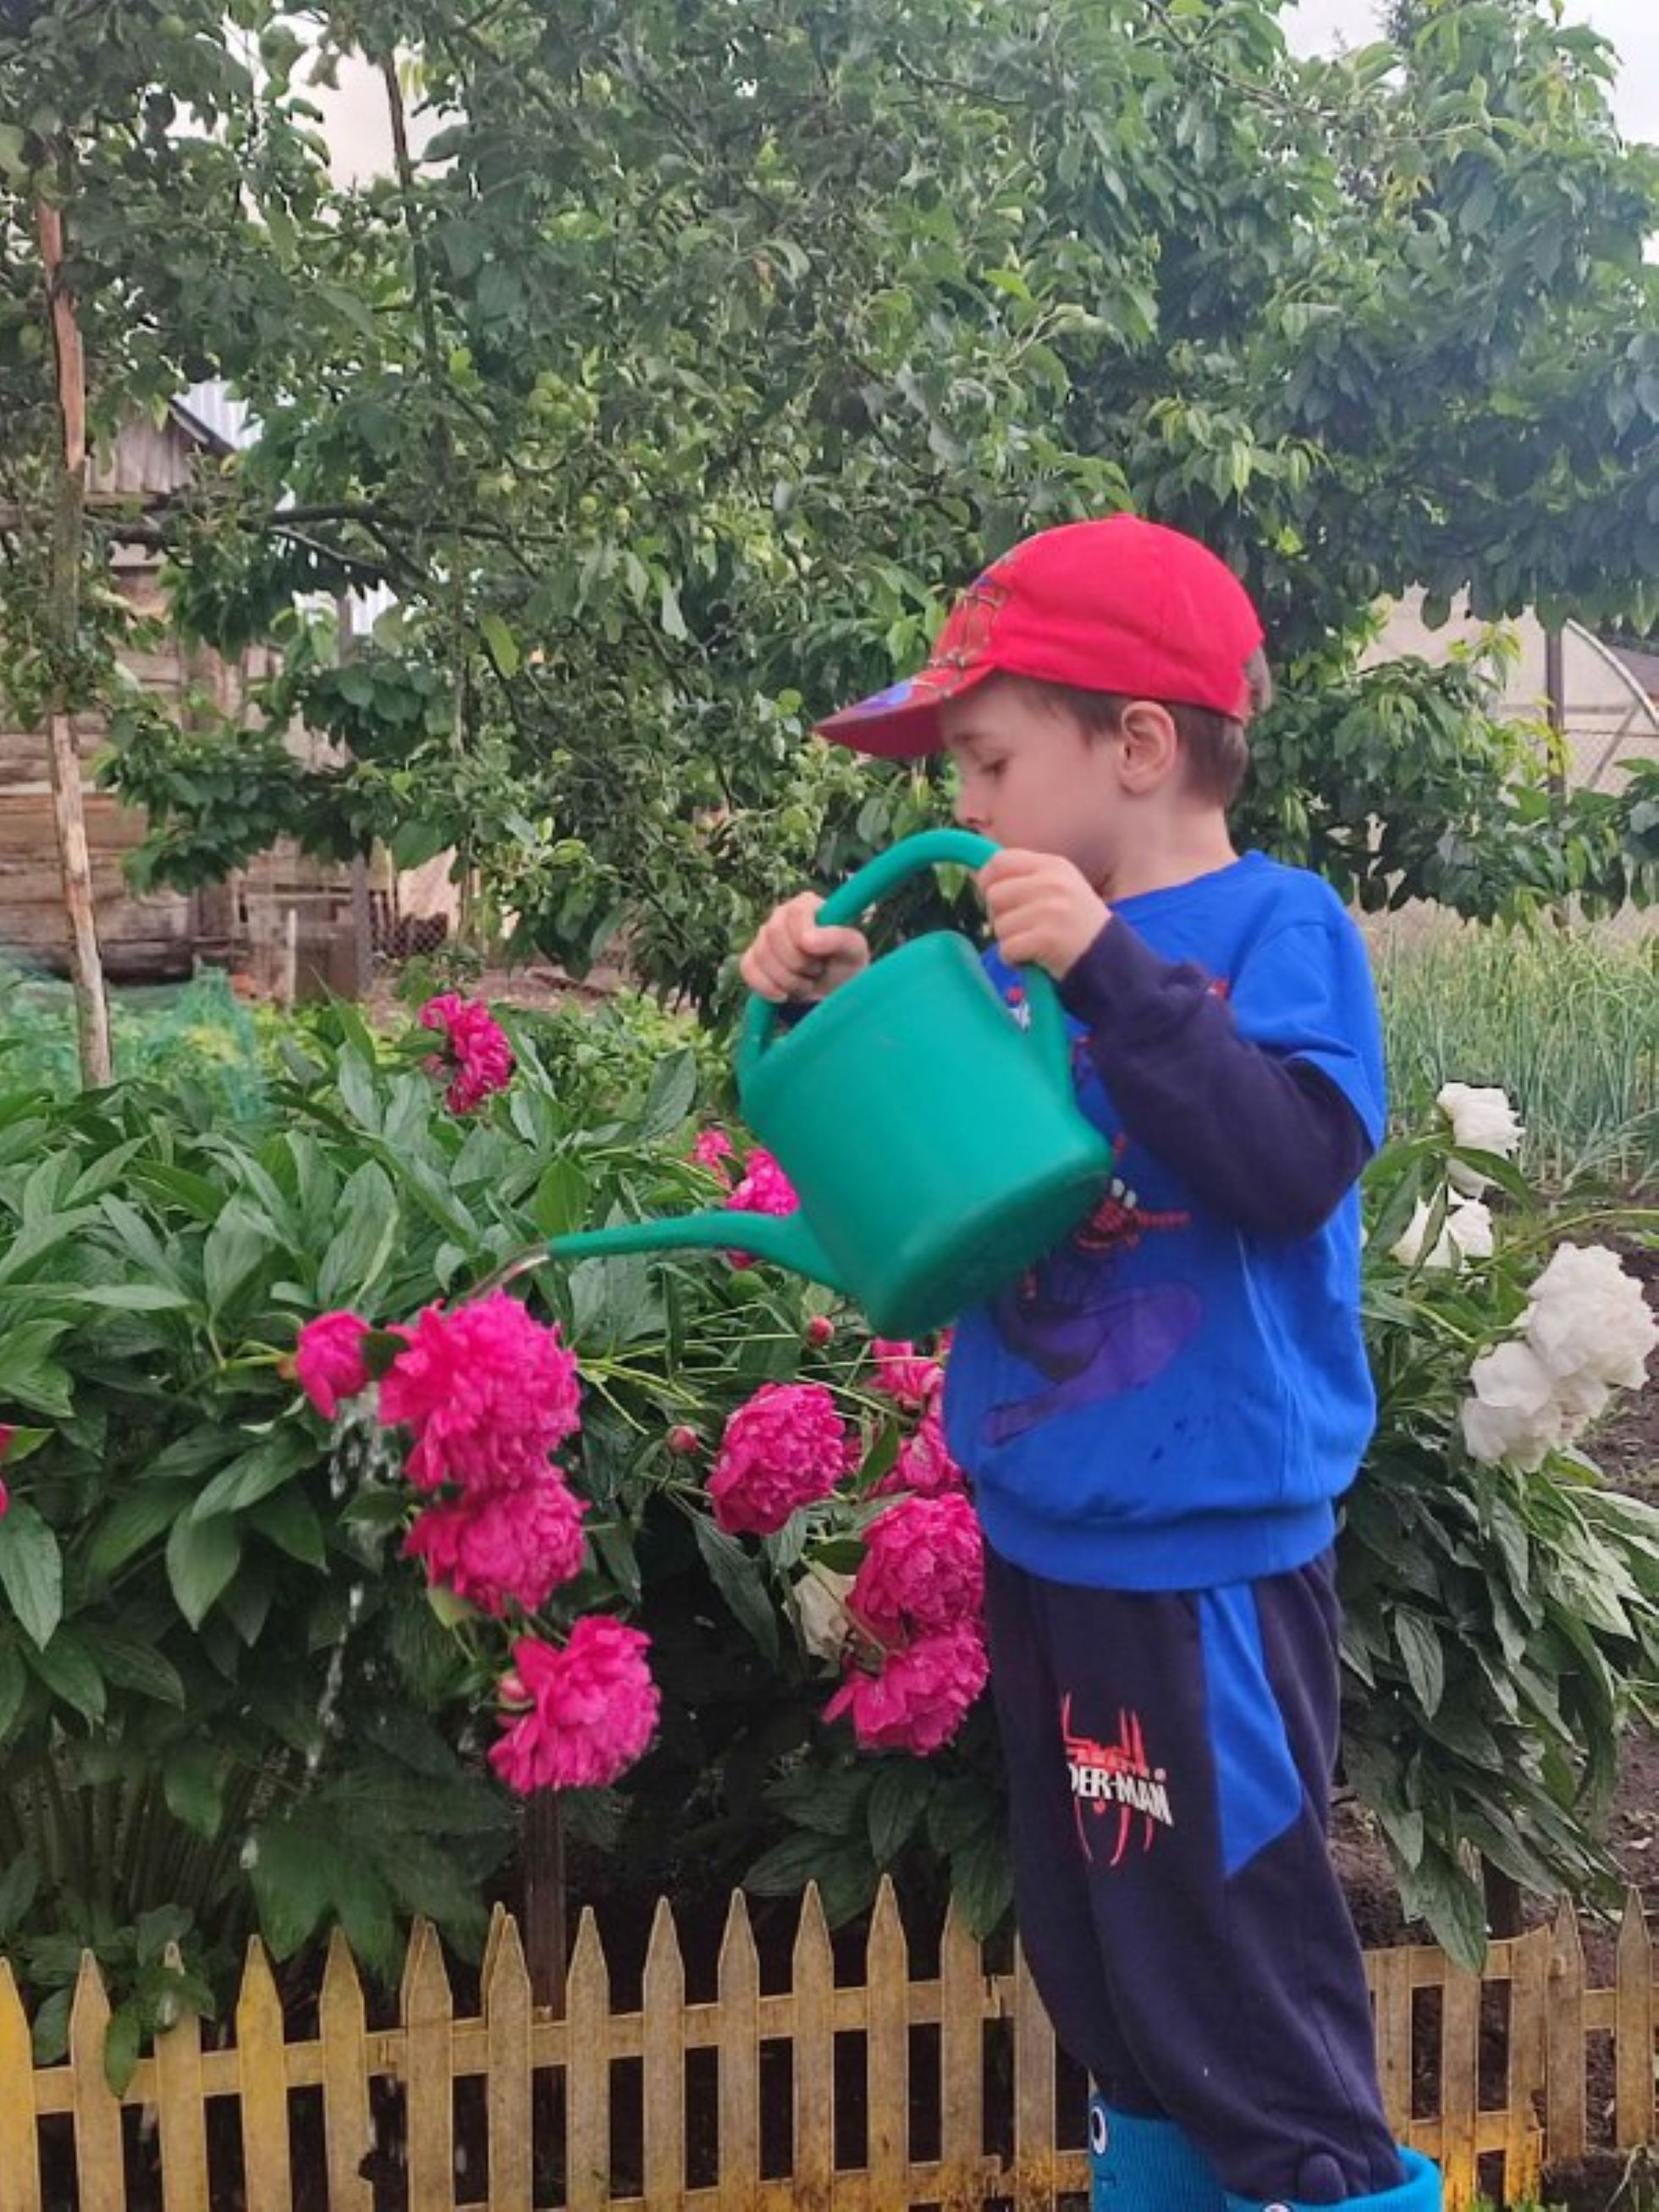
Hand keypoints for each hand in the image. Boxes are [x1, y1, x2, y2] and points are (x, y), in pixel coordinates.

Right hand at [740, 892, 870, 1002]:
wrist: (832, 990)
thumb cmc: (846, 964)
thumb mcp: (854, 950)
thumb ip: (838, 938)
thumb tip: (808, 939)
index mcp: (806, 904)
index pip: (795, 913)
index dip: (804, 938)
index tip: (820, 959)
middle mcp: (781, 915)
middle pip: (773, 934)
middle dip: (797, 963)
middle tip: (816, 972)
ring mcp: (763, 936)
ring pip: (760, 954)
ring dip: (786, 979)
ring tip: (806, 984)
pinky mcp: (752, 958)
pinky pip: (748, 969)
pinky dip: (766, 987)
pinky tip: (784, 995)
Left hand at [978, 850, 1109, 977]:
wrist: (1111, 960)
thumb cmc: (1077, 925)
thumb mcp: (1060, 888)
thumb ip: (1026, 879)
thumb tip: (980, 875)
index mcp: (1053, 866)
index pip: (1001, 860)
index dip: (988, 879)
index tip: (996, 898)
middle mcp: (1052, 883)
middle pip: (994, 894)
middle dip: (1000, 916)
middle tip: (1021, 928)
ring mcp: (1050, 910)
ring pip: (999, 925)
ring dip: (1009, 941)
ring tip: (1033, 943)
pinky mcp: (1047, 939)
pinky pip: (1007, 949)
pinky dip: (1013, 960)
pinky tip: (1032, 959)